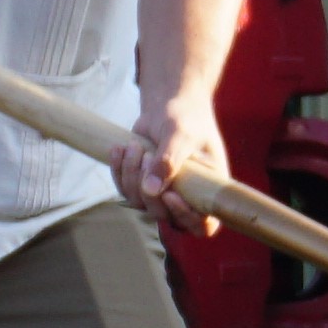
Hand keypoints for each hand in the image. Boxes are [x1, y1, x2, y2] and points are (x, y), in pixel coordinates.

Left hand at [118, 84, 228, 230]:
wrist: (169, 104)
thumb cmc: (185, 117)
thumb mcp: (179, 135)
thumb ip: (168, 161)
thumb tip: (151, 191)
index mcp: (209, 188)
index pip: (203, 224)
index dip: (187, 217)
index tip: (170, 194)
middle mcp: (188, 196)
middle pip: (164, 216)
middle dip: (149, 190)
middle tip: (148, 156)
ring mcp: (163, 192)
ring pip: (141, 204)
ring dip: (131, 176)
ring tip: (134, 147)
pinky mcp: (143, 184)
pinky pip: (125, 190)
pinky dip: (119, 171)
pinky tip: (119, 149)